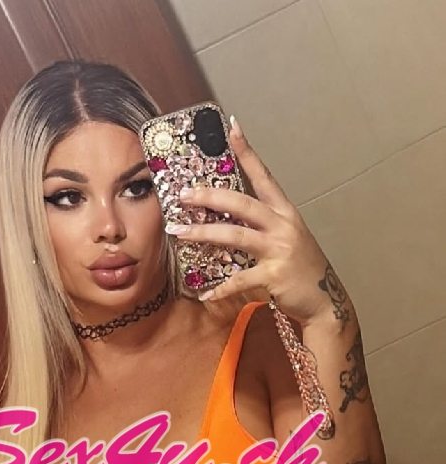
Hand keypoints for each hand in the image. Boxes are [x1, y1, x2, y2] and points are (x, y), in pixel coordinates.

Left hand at [168, 116, 341, 326]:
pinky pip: (240, 280)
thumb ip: (263, 225)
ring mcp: (279, 249)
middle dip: (210, 196)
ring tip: (178, 232)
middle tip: (183, 194)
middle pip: (241, 203)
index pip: (263, 176)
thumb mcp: (286, 238)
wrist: (324, 299)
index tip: (231, 127)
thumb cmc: (300, 268)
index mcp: (285, 212)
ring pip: (235, 235)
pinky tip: (205, 295)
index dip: (247, 152)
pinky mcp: (273, 276)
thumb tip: (229, 216)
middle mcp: (282, 225)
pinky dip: (220, 289)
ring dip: (203, 233)